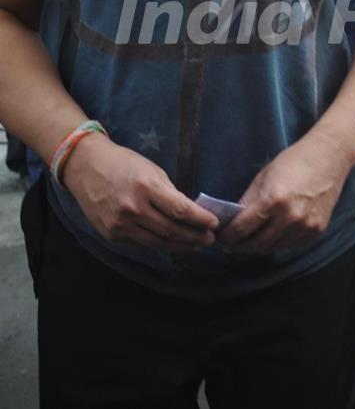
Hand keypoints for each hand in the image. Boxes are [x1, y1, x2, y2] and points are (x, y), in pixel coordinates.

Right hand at [63, 134, 217, 249]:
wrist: (86, 167)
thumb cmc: (123, 163)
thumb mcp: (151, 170)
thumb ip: (169, 192)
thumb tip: (189, 212)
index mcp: (146, 187)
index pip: (180, 209)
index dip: (200, 219)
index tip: (215, 223)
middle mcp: (133, 209)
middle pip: (171, 230)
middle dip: (194, 237)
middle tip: (210, 239)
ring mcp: (121, 225)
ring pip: (158, 243)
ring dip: (181, 246)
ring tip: (196, 245)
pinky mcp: (112, 235)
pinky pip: (142, 244)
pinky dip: (160, 245)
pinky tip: (173, 244)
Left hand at [218, 132, 352, 252]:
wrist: (329, 157)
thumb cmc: (294, 161)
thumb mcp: (264, 177)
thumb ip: (248, 202)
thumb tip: (233, 221)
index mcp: (273, 200)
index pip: (242, 229)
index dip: (227, 236)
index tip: (220, 238)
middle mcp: (290, 218)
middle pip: (256, 244)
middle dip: (240, 246)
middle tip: (230, 244)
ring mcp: (305, 227)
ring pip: (273, 248)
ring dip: (258, 246)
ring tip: (248, 241)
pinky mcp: (316, 231)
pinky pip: (290, 245)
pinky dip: (277, 242)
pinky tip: (271, 235)